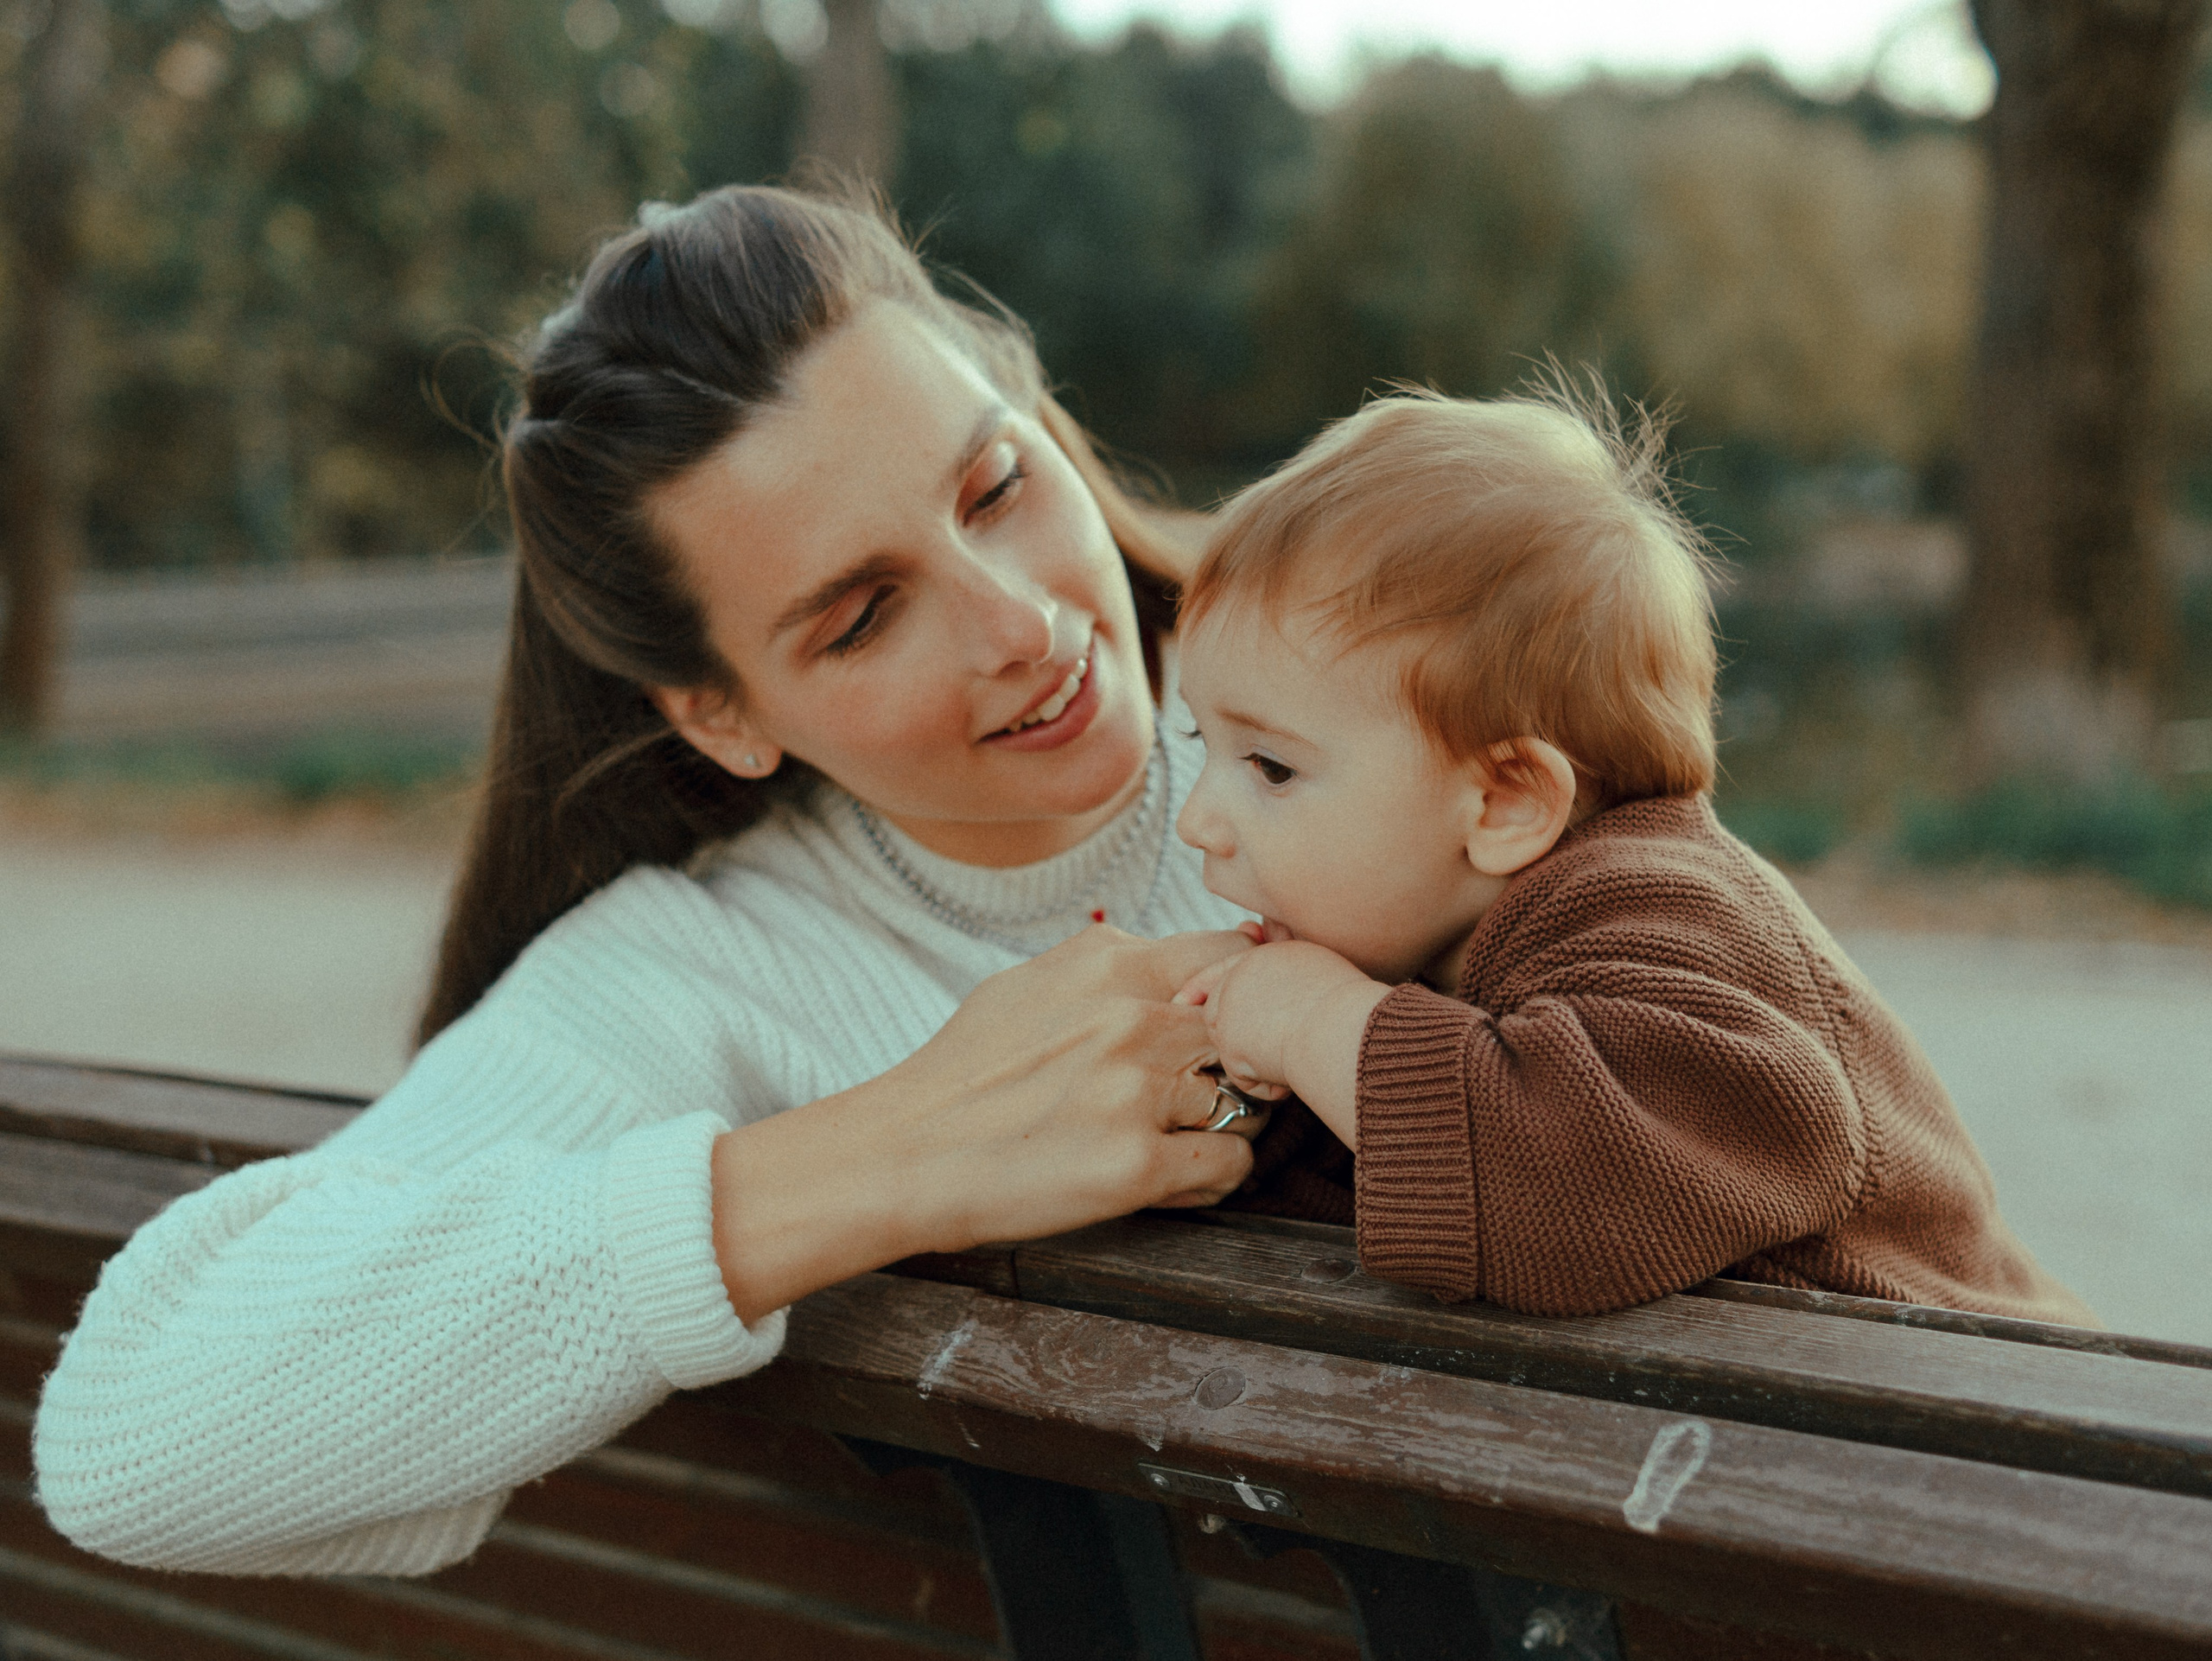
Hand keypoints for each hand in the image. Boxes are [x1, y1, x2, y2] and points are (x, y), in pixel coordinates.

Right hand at [710, 925, 1258, 1321]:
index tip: (1240, 1019)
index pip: (1232, 952)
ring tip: (1180, 1138)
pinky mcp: (1135, 1165)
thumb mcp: (1029, 981)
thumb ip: (1106, 960)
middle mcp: (1132, 1019)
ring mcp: (1137, 1092)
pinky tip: (1179, 1177)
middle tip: (1214, 1089)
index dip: (1248, 989)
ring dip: (1225, 1123)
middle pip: (1246, 1029)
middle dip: (1239, 1061)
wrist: (905, 1152)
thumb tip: (1174, 951)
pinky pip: (1227, 1164)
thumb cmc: (964, 1071)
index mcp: (1109, 964)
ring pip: (1244, 1101)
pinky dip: (1214, 1175)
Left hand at [1175, 941, 1390, 1148]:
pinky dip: (1267, 1085)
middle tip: (1277, 1052)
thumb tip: (1264, 954)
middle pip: (1219, 1011)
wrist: (1349, 1027)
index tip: (1184, 998)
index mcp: (1268, 956)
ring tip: (1298, 1057)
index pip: (1227, 970)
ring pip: (1230, 1046)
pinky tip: (1293, 1078)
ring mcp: (1232, 1008)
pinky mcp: (1231, 1043)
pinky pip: (1243, 1077)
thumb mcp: (1324, 974)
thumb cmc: (1354, 1007)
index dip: (1204, 986)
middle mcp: (1243, 975)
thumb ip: (1290, 975)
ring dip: (1257, 1062)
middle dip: (1240, 1038)